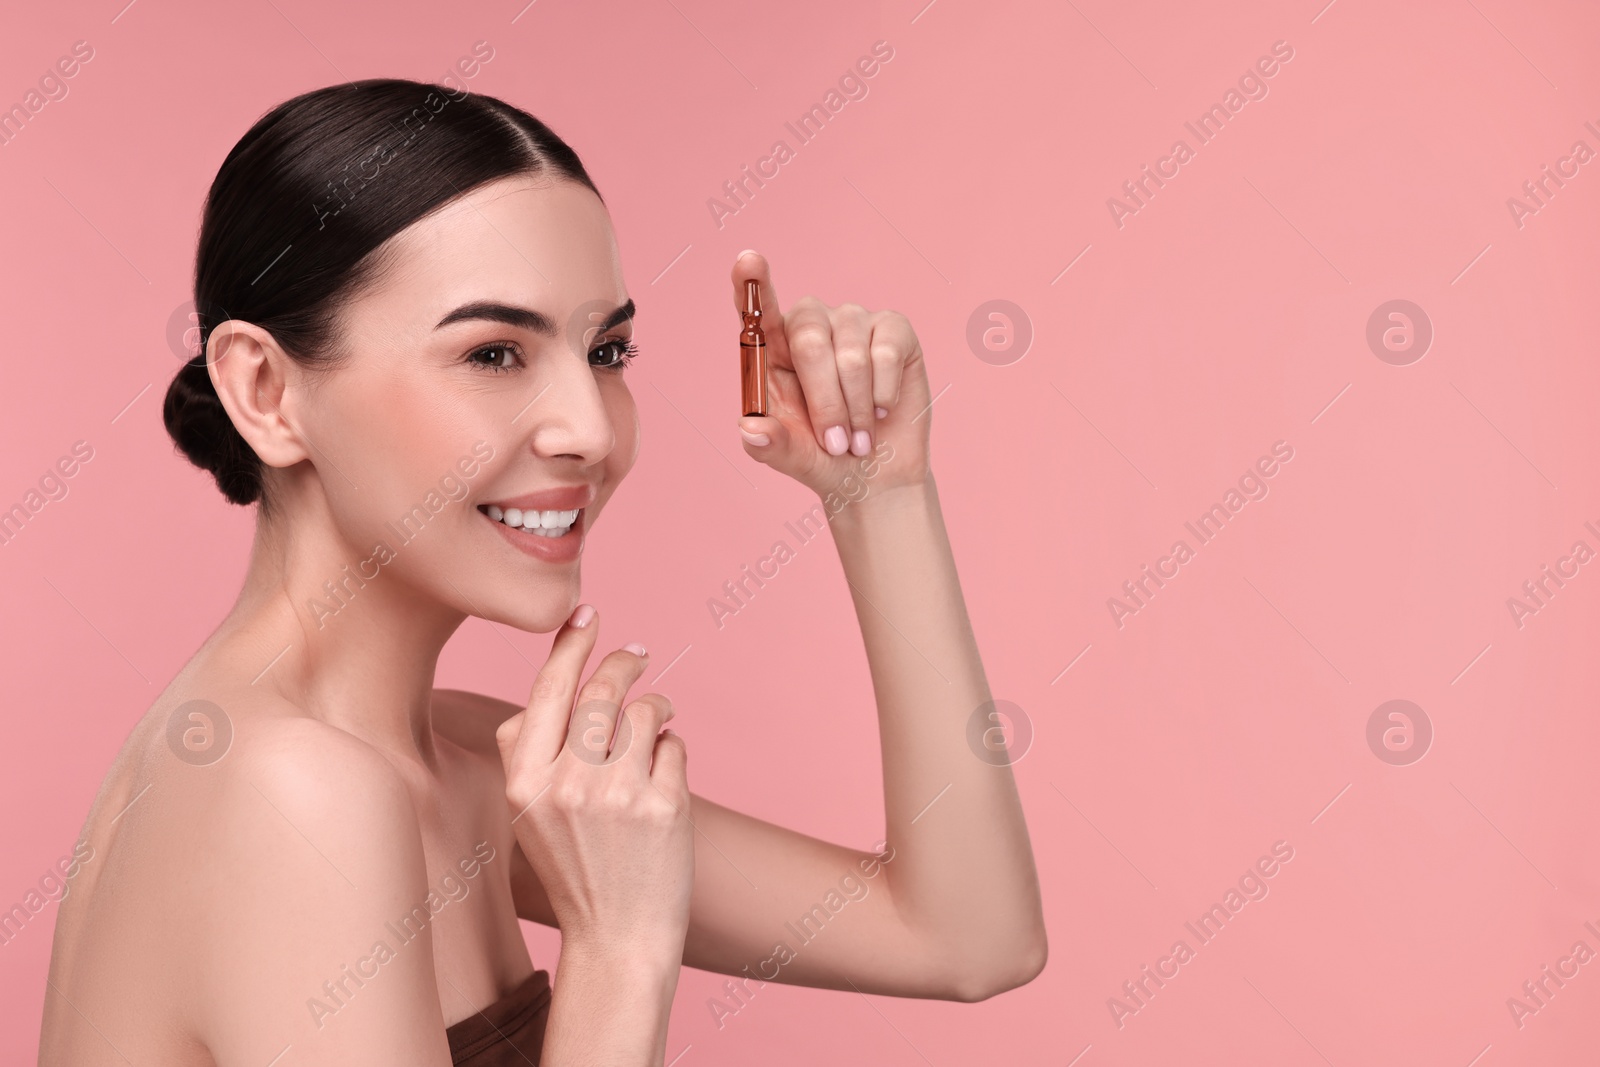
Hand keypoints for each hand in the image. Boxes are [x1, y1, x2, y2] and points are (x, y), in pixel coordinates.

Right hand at [495, 606, 692, 960]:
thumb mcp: (526, 816)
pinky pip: (674, 744)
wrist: (617, 938)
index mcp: (524, 782)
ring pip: (645, 711)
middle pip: (602, 690)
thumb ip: (524, 752)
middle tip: (637, 654)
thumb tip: (548, 687)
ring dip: (656, 708)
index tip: (587, 614)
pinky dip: (672, 750)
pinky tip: (662, 776)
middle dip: (624, 663)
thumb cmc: (573, 868)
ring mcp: (618, 795)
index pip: (548, 689)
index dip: (570, 644)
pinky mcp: (664, 806)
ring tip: (657, 723)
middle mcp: (568, 784)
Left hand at [732, 251, 931, 497]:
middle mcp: (810, 325)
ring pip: (850, 354)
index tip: (748, 261)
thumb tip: (750, 428)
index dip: (751, 283)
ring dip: (856, 408)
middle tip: (835, 442)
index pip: (756, 309)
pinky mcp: (893, 328)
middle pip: (808, 337)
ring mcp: (852, 321)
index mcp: (772, 349)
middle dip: (825, 400)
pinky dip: (883, 393)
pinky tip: (883, 408)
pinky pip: (885, 351)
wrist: (878, 472)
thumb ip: (769, 444)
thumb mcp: (792, 457)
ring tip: (859, 436)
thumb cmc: (825, 457)